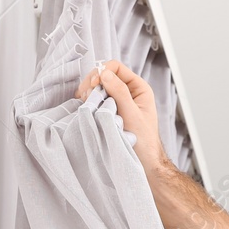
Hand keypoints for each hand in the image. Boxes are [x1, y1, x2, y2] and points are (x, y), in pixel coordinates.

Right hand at [75, 60, 171, 175]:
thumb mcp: (132, 114)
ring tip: (86, 101)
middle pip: (105, 74)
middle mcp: (129, 91)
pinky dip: (90, 100)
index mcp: (139, 88)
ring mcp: (119, 100)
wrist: (144, 161)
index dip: (102, 71)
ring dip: (90, 91)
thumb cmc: (143, 140)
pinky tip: (86, 106)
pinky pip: (98, 98)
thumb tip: (104, 73)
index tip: (93, 85)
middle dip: (93, 82)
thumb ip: (120, 92)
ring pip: (99, 86)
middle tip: (85, 95)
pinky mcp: (111, 110)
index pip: (116, 67)